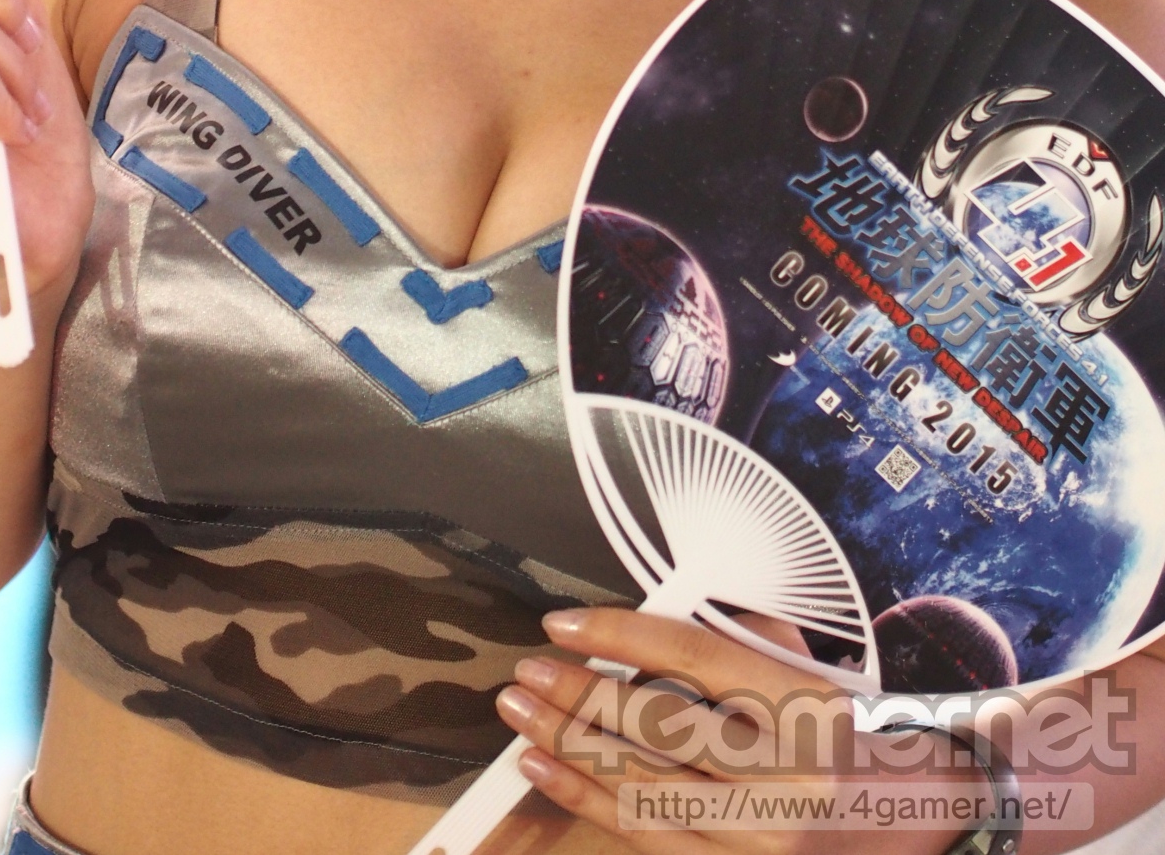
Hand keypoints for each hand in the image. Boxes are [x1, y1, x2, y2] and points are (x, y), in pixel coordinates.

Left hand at [496, 607, 980, 852]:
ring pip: (642, 790)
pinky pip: (654, 839)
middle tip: (525, 675)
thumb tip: (645, 623)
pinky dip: (593, 803)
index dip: (617, 633)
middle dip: (576, 697)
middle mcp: (787, 775)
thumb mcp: (813, 675)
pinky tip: (553, 776)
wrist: (935, 825)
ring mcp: (767, 839)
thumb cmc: (861, 739)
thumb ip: (740, 639)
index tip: (562, 625)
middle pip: (655, 725)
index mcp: (803, 706)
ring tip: (521, 724)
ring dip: (569, 752)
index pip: (690, 653)